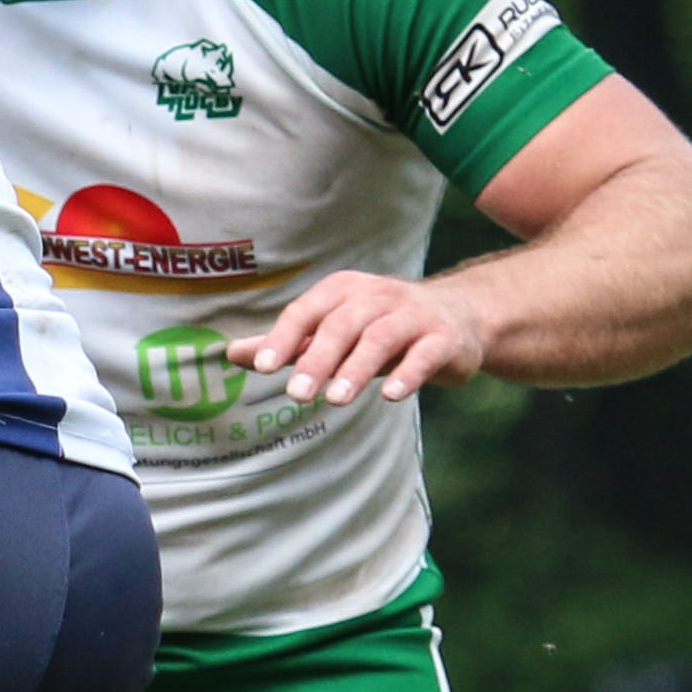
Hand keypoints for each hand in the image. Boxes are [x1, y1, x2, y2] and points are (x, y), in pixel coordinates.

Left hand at [240, 268, 489, 404]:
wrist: (460, 316)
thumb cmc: (381, 327)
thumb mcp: (333, 331)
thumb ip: (287, 344)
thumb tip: (231, 354)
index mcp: (343, 291)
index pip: (305, 311)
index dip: (283, 337)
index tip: (263, 367)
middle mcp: (377, 296)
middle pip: (341, 325)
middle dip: (317, 360)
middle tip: (297, 395)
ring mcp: (413, 315)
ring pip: (380, 338)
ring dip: (357, 369)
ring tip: (336, 399)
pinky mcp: (444, 338)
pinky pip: (425, 354)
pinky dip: (409, 374)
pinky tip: (392, 396)